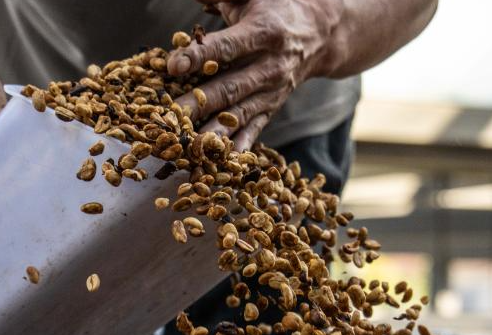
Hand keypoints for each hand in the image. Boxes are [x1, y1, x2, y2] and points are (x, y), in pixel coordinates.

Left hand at [168, 0, 347, 149]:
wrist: (321, 34)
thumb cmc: (276, 7)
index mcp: (264, 32)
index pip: (228, 47)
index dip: (200, 57)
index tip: (173, 66)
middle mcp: (271, 66)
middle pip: (230, 87)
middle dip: (199, 103)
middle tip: (170, 115)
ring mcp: (272, 91)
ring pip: (239, 114)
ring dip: (212, 132)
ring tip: (187, 144)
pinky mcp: (272, 108)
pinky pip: (254, 130)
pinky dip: (237, 147)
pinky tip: (217, 161)